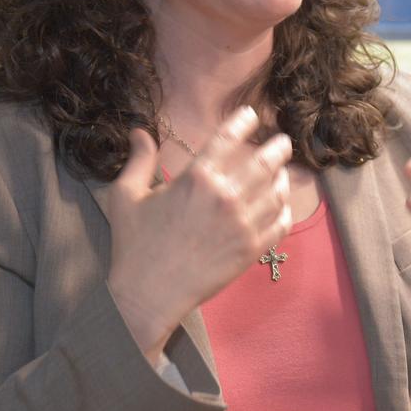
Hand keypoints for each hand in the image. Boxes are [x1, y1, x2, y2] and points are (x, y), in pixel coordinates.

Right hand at [102, 106, 292, 361]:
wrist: (148, 295)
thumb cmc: (134, 245)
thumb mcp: (126, 196)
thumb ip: (138, 160)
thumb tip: (140, 132)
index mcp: (197, 178)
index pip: (228, 138)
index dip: (243, 122)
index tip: (251, 115)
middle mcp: (225, 196)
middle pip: (264, 162)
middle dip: (278, 147)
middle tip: (282, 141)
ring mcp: (242, 225)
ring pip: (276, 192)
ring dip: (283, 177)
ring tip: (283, 172)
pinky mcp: (251, 250)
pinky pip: (279, 224)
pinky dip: (285, 211)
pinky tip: (282, 205)